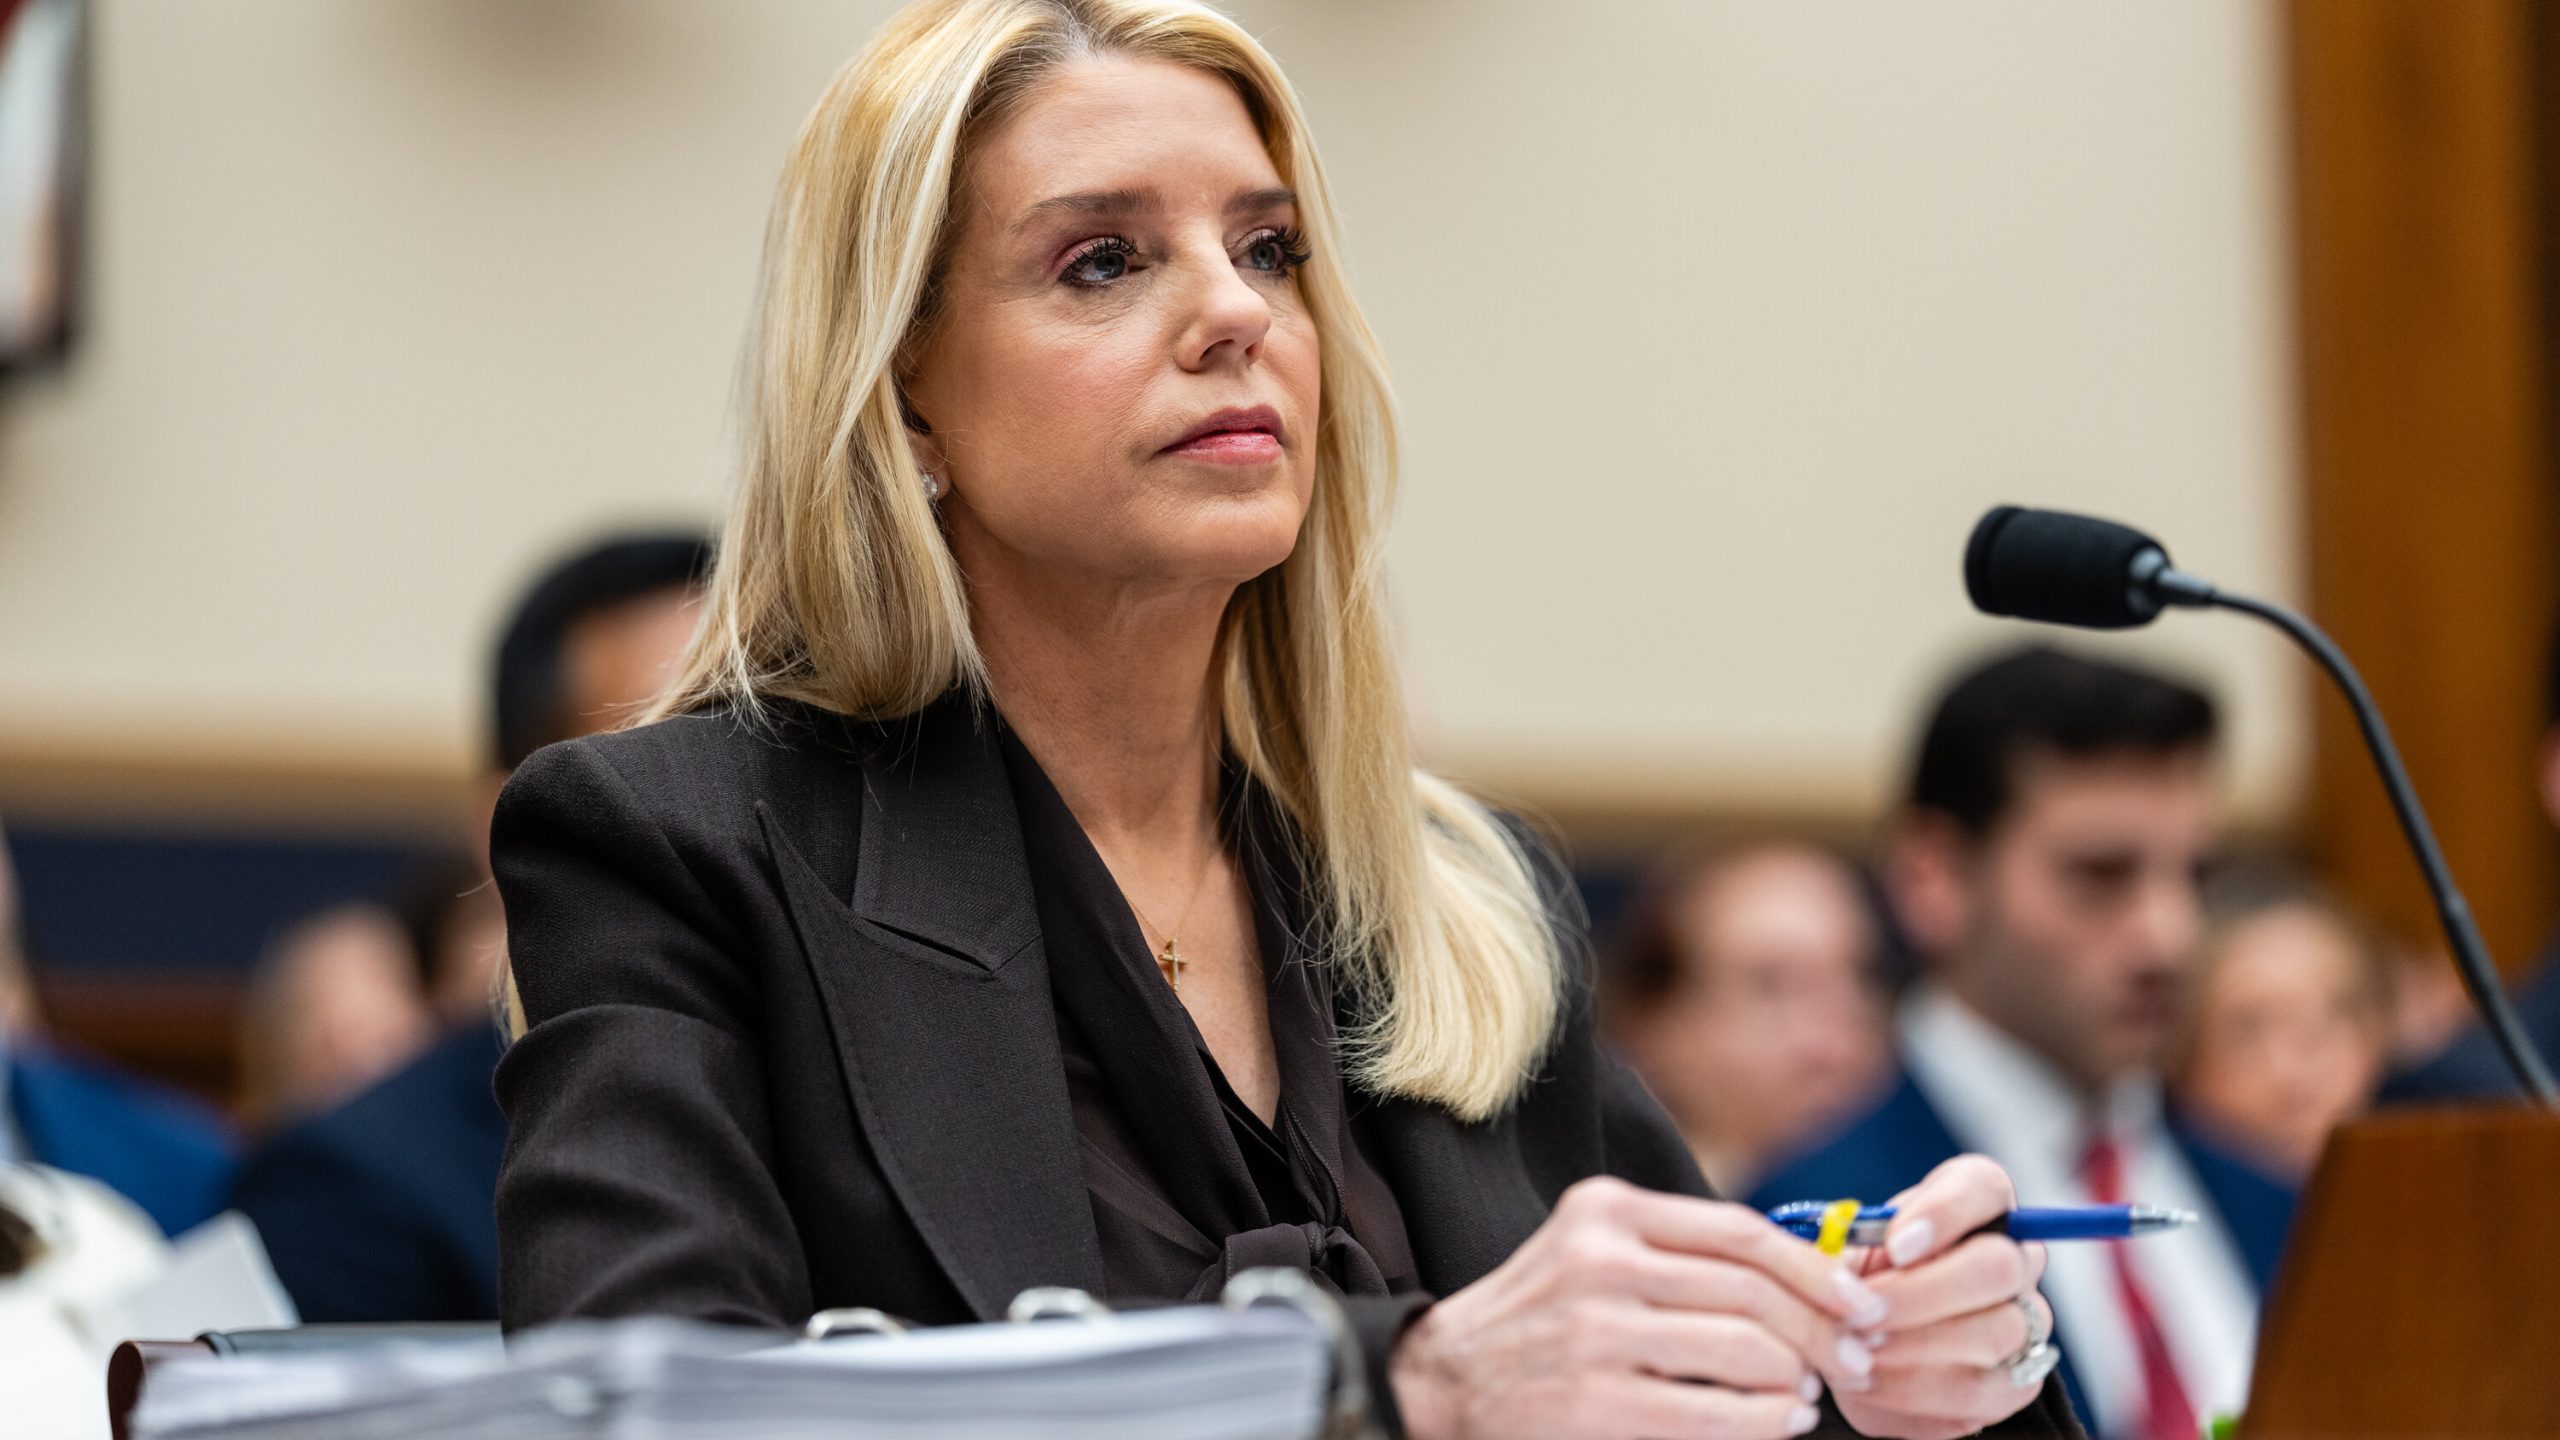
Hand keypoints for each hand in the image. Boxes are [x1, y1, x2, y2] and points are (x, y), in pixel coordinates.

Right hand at [1387, 1176, 1893, 1439]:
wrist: (1444, 1381)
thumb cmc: (1543, 1322)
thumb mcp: (1596, 1255)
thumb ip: (1682, 1254)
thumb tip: (1812, 1276)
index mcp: (1608, 1210)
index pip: (1743, 1232)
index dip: (1817, 1270)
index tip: (1860, 1301)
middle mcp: (1601, 1258)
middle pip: (1755, 1290)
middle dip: (1826, 1331)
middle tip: (1857, 1359)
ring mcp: (1595, 1330)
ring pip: (1746, 1348)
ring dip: (1800, 1377)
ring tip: (1809, 1395)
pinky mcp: (1595, 1400)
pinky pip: (1716, 1411)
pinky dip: (1766, 1419)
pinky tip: (1777, 1420)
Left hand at [1830, 1156, 2055, 1439]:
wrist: (1863, 1348)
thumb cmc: (1859, 1281)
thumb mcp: (1844, 1251)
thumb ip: (1845, 1249)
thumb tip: (1843, 1273)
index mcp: (1975, 1208)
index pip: (1983, 1185)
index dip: (1943, 1212)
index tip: (1894, 1244)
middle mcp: (2015, 1259)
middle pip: (1999, 1265)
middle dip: (1920, 1293)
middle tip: (1860, 1311)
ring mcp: (2025, 1324)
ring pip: (1995, 1333)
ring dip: (1912, 1347)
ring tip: (1853, 1350)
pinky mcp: (2015, 1386)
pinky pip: (1978, 1393)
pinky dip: (1911, 1392)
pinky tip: (1865, 1382)